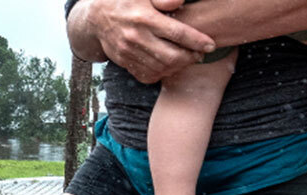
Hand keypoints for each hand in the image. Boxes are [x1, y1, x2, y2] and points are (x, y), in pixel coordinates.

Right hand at [85, 0, 215, 82]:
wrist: (96, 17)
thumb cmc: (126, 1)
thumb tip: (180, 2)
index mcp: (145, 18)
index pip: (177, 33)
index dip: (197, 41)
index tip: (210, 45)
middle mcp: (136, 37)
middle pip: (172, 56)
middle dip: (190, 57)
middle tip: (199, 53)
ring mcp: (128, 52)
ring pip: (161, 68)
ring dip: (178, 66)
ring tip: (186, 59)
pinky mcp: (123, 62)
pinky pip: (147, 75)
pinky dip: (162, 73)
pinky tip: (169, 65)